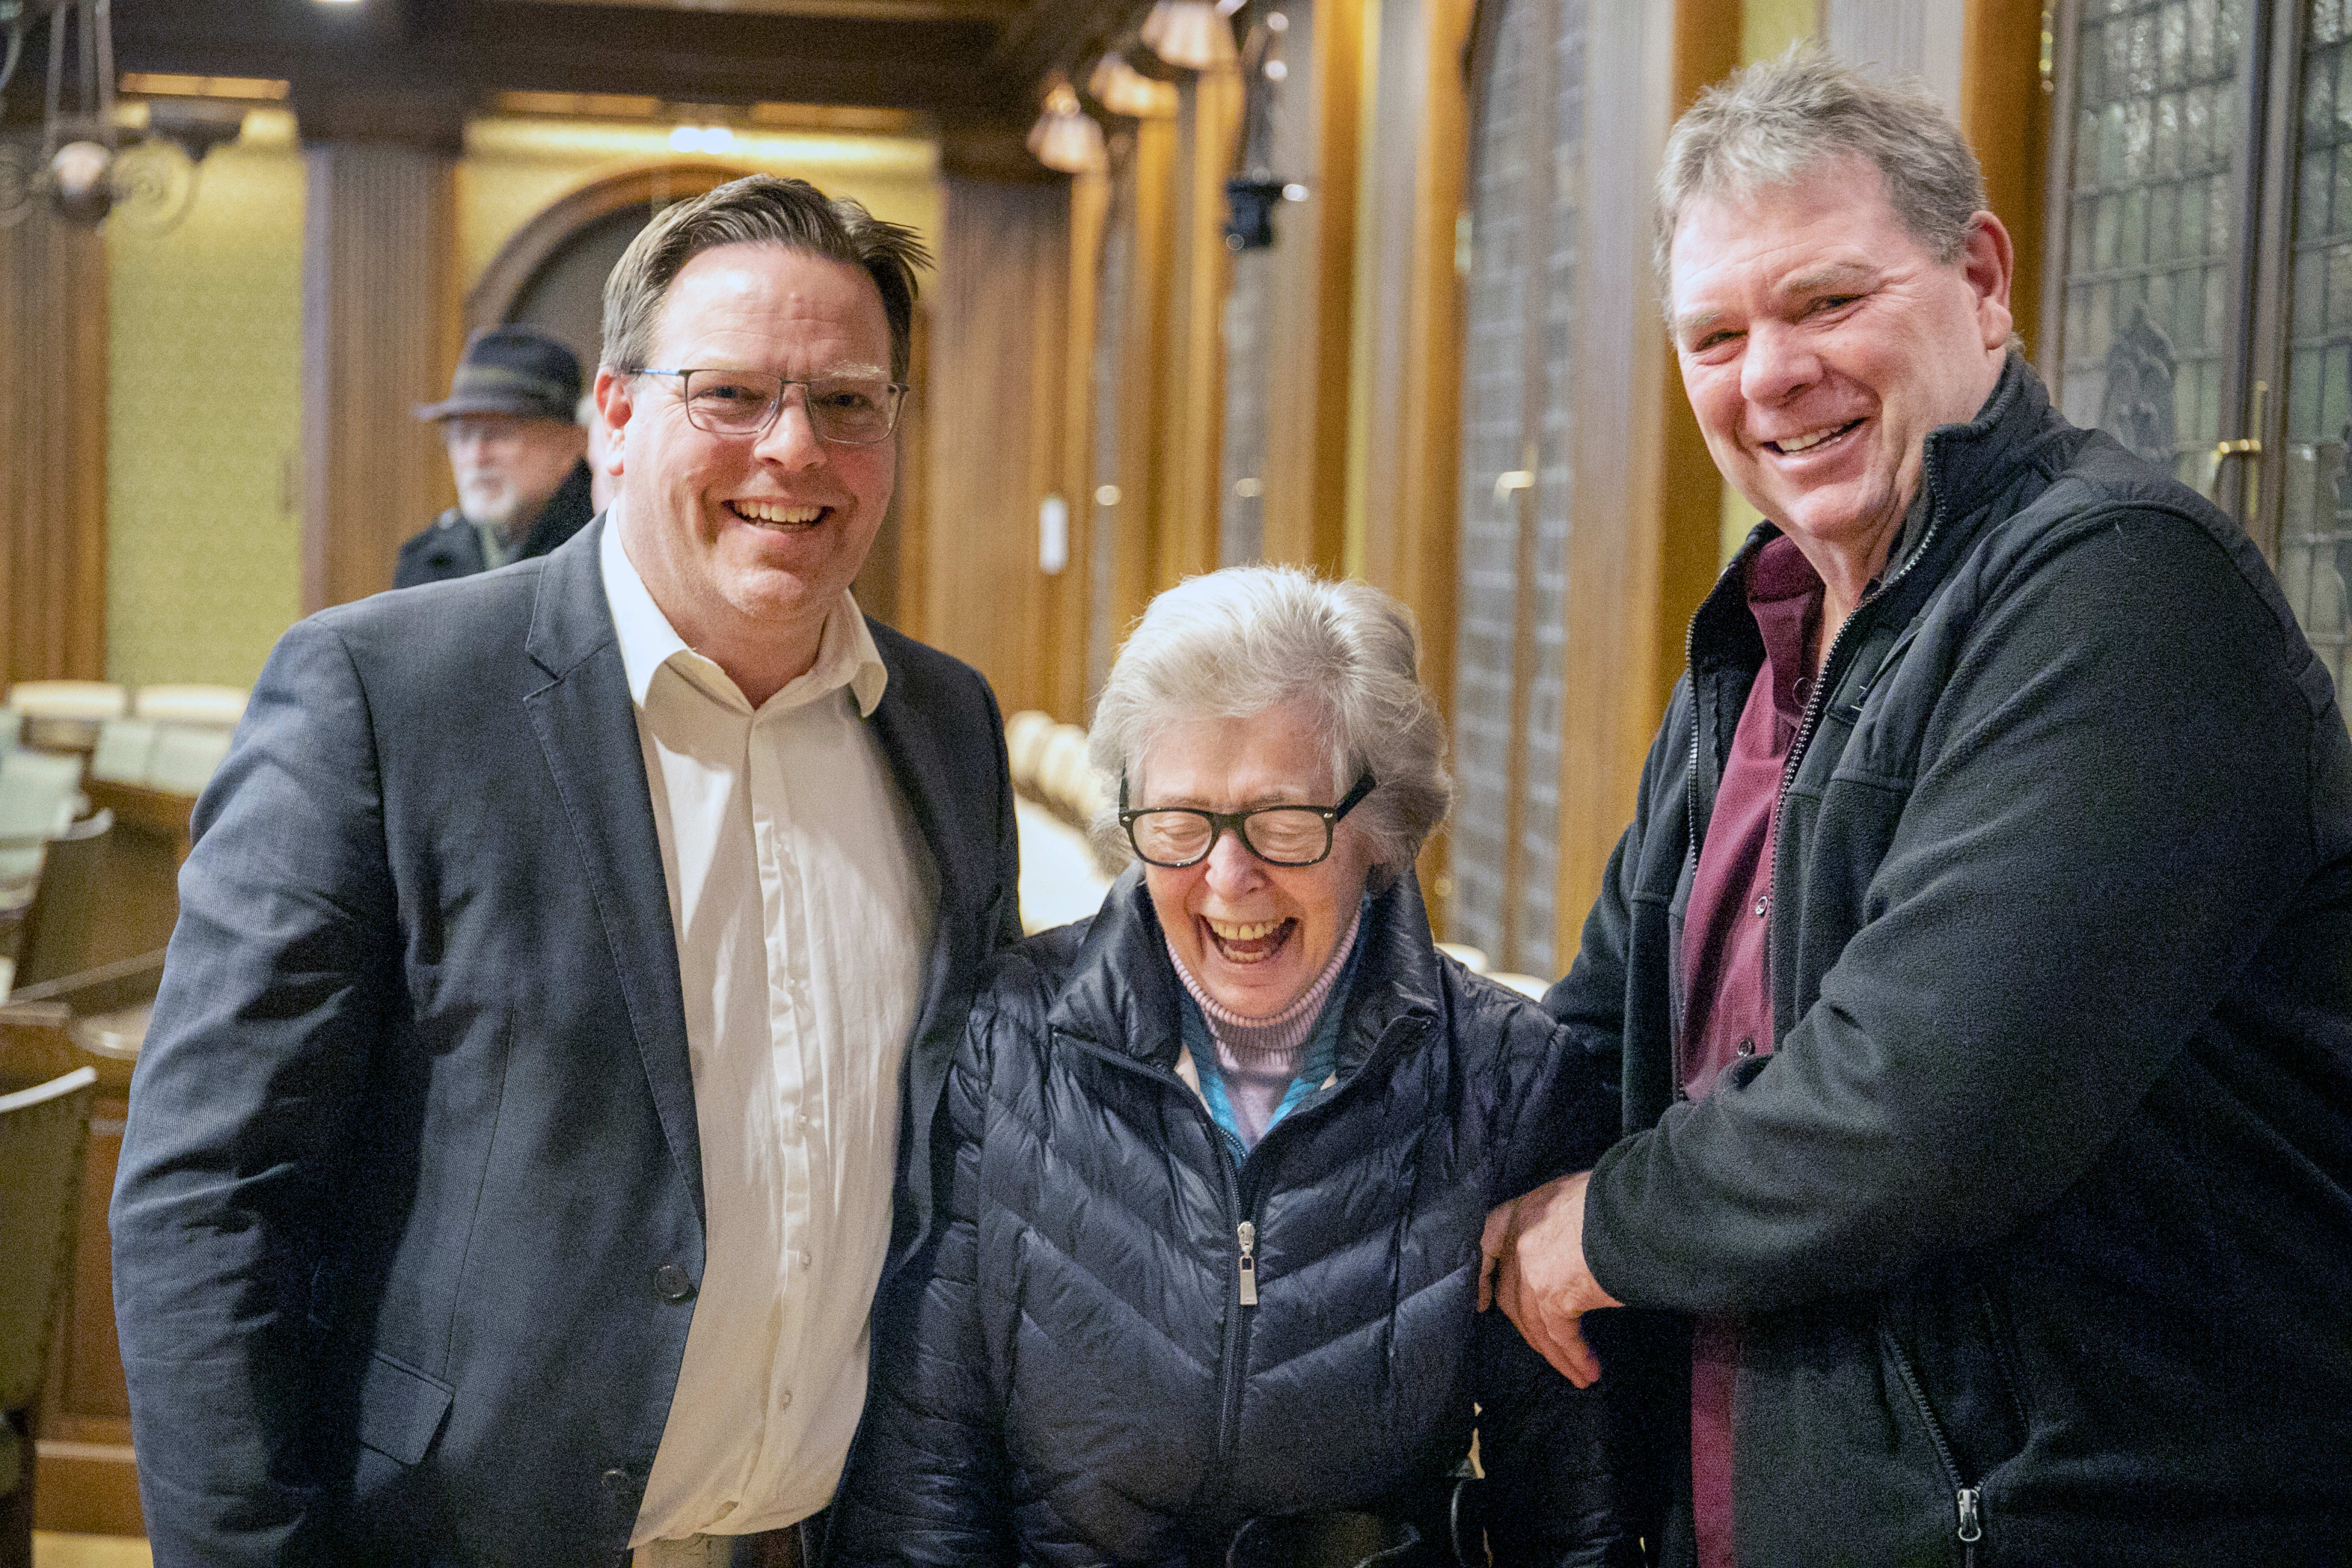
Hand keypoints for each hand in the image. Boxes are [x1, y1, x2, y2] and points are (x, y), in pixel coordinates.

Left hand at [1477, 1170, 1620, 1386]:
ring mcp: (1532, 1272)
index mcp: (1524, 1211)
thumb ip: (1561, 1222)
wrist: (1634, 1211)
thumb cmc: (1617, 1199)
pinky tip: (1588, 1371)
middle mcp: (1520, 1241)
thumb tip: (1574, 1245)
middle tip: (1546, 1345)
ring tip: (1579, 1374)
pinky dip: (1574, 1357)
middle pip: (1511, 1294)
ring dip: (1556, 1352)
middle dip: (1529, 1324)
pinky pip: (1560, 1336)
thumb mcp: (1576, 1196)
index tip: (1483, 1300)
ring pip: (1535, 1323)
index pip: (1487, 1243)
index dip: (1484, 1275)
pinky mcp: (1553, 1298)